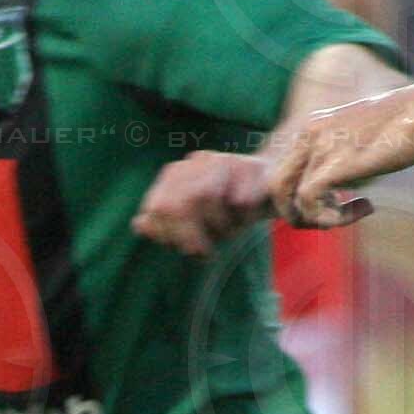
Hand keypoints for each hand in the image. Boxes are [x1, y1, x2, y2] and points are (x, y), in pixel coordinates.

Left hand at [132, 151, 273, 254]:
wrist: (274, 189)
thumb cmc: (228, 211)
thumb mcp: (194, 224)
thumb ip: (164, 224)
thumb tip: (139, 225)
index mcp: (177, 173)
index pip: (158, 207)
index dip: (167, 234)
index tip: (183, 248)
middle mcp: (197, 161)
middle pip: (178, 203)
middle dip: (190, 235)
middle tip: (204, 252)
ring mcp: (225, 161)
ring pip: (207, 198)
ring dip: (220, 226)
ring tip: (230, 231)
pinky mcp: (252, 168)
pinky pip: (241, 201)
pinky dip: (244, 218)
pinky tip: (249, 217)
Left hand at [265, 86, 413, 228]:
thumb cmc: (406, 126)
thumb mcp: (361, 140)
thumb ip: (341, 158)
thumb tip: (336, 187)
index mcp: (312, 129)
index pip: (285, 172)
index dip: (302, 198)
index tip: (337, 202)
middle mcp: (308, 135)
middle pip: (277, 187)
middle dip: (299, 213)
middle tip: (334, 218)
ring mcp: (318, 148)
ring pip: (288, 199)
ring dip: (316, 219)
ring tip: (349, 216)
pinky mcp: (333, 163)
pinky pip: (308, 202)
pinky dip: (331, 217)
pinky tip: (366, 206)